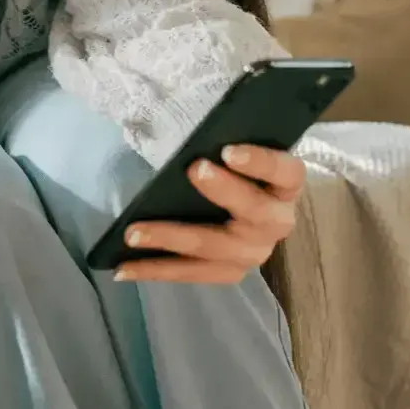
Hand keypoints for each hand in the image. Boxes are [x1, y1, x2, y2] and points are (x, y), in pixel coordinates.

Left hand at [114, 144, 306, 283]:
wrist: (245, 194)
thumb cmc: (234, 162)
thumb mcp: (234, 143)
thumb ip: (220, 139)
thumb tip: (190, 134)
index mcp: (286, 183)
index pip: (286, 171)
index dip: (261, 162)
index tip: (229, 150)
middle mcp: (277, 221)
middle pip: (255, 211)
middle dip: (223, 192)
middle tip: (193, 170)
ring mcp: (255, 251)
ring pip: (216, 249)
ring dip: (173, 240)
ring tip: (133, 234)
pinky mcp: (229, 270)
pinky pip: (193, 273)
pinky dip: (157, 270)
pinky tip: (123, 268)